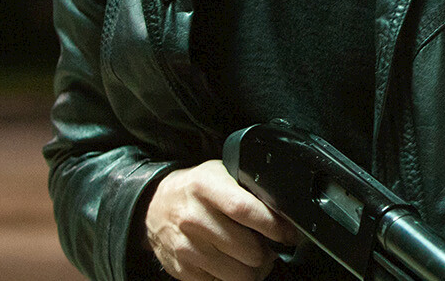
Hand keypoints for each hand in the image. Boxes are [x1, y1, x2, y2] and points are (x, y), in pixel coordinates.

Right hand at [144, 159, 298, 280]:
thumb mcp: (221, 174)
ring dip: (252, 268)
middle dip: (267, 252)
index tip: (288, 233)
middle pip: (248, 249)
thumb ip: (249, 188)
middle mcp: (193, 218)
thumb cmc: (197, 190)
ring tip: (251, 256)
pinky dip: (231, 276)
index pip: (245, 210)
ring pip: (239, 274)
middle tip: (268, 246)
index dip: (273, 226)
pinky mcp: (183, 269)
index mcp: (206, 187)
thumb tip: (282, 211)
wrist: (156, 206)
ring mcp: (186, 246)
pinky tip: (229, 261)